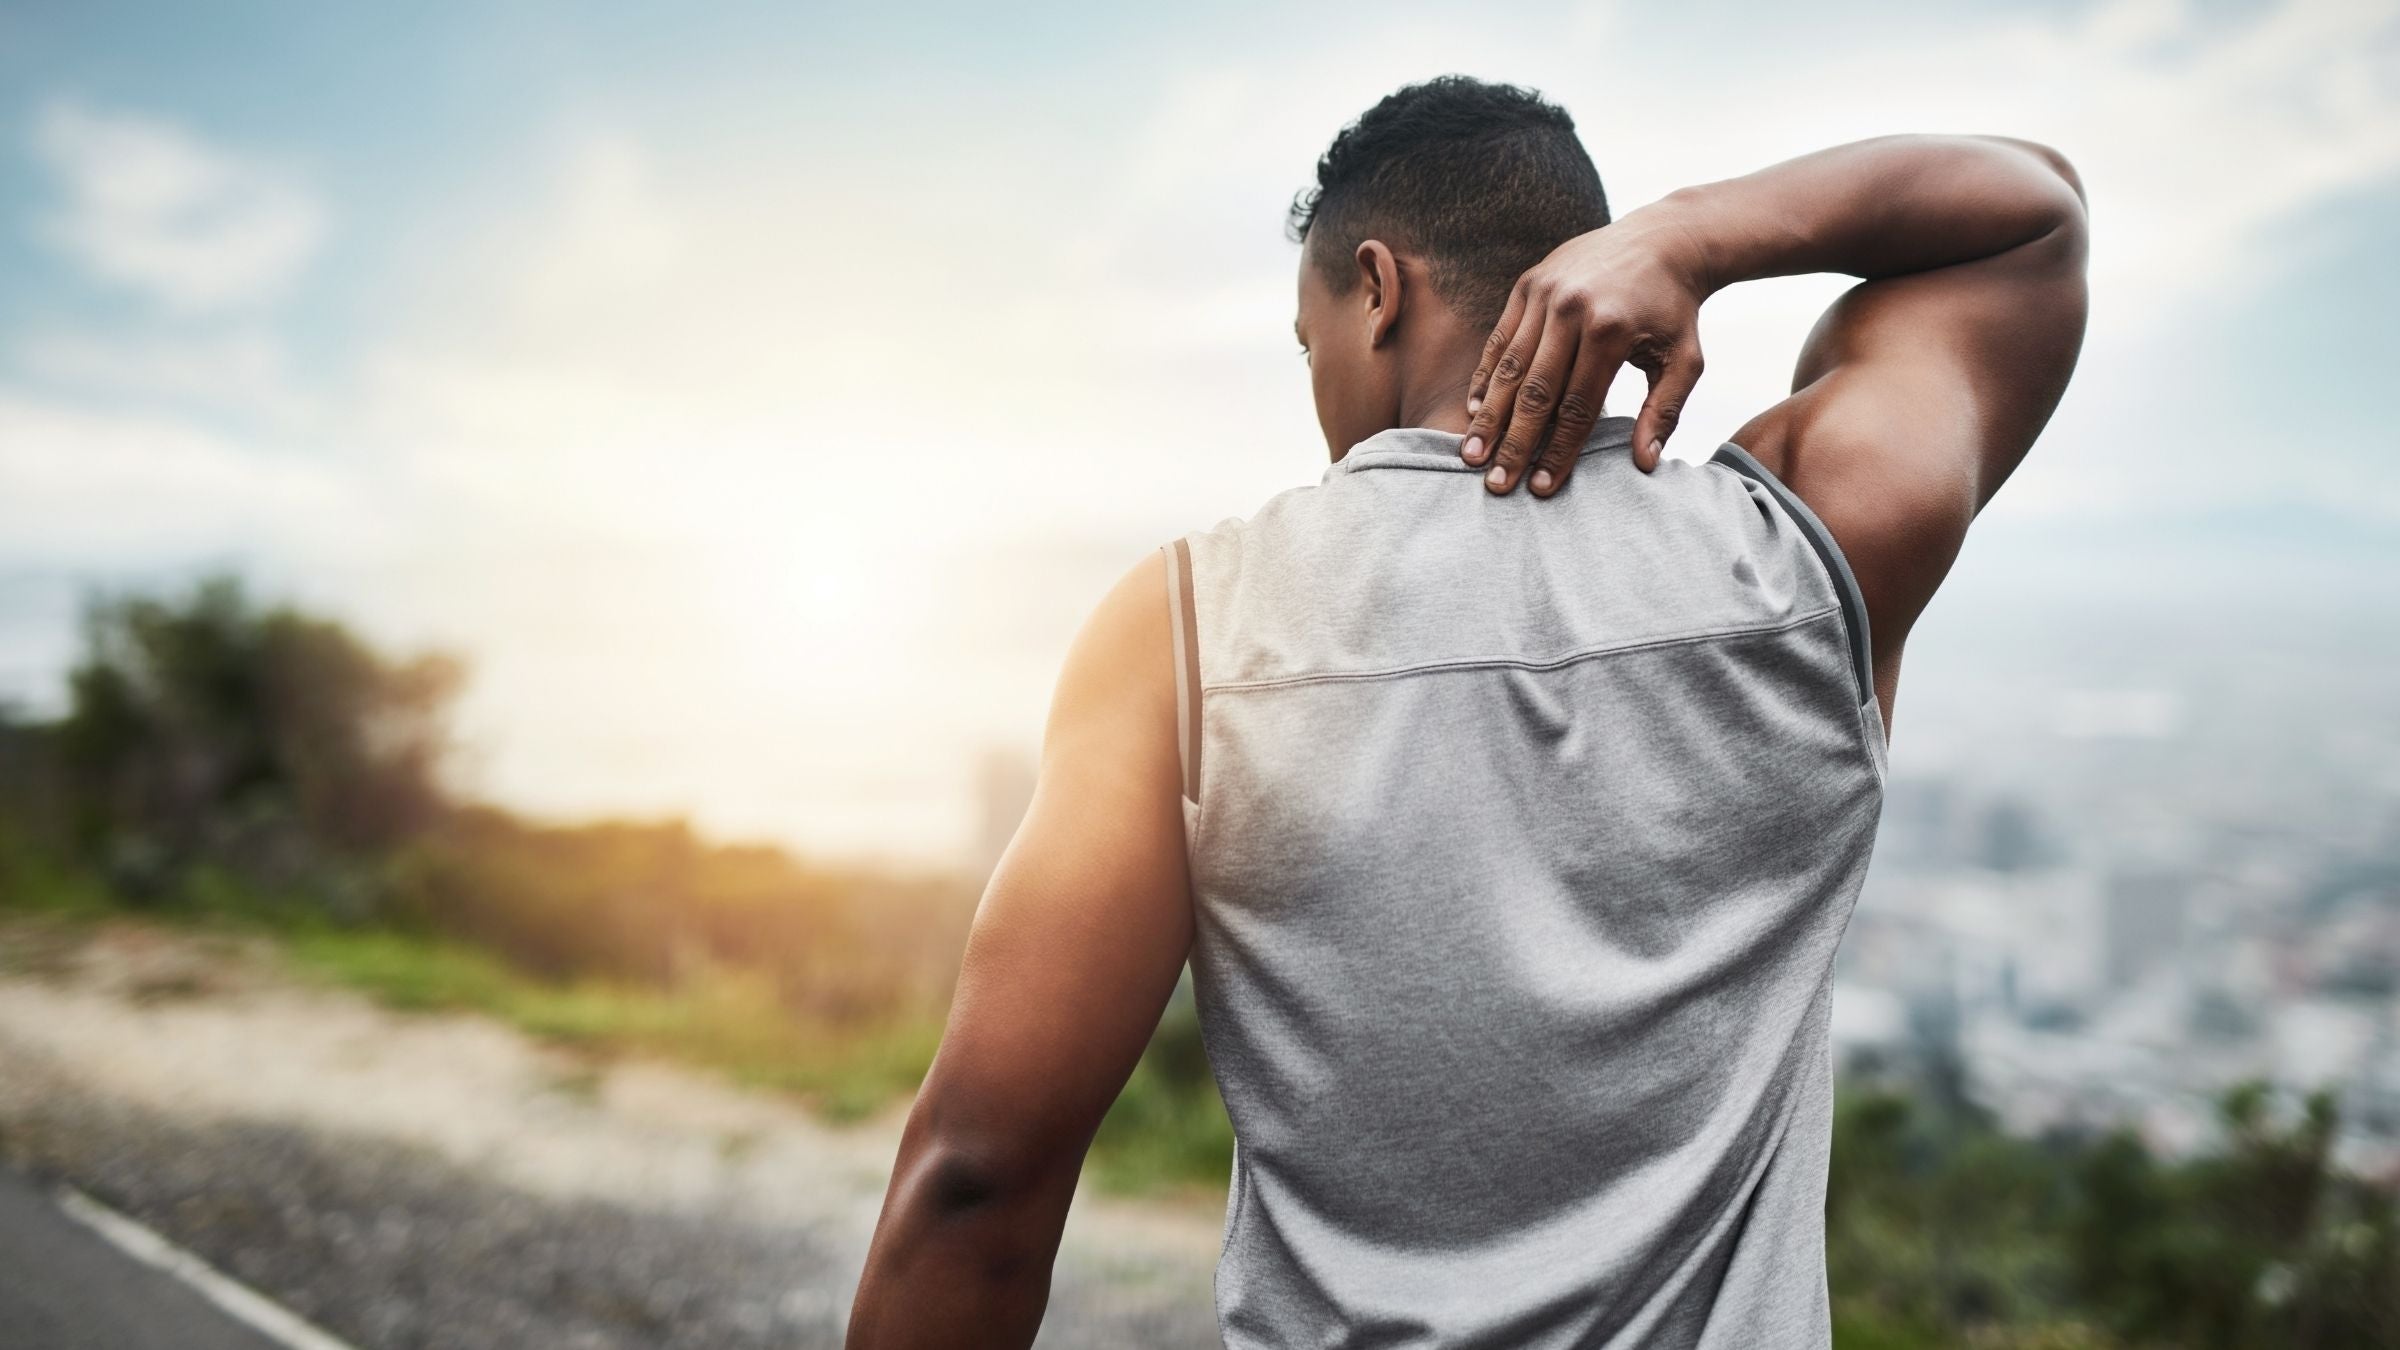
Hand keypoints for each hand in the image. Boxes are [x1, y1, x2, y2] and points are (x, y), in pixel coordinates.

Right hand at [1462, 207, 1711, 494]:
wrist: (1662, 240)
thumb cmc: (1674, 310)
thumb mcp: (1685, 360)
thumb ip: (1665, 411)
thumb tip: (1644, 462)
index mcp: (1610, 330)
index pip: (1578, 406)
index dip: (1558, 451)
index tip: (1542, 487)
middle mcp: (1572, 309)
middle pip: (1536, 391)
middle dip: (1514, 443)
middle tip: (1496, 484)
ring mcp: (1545, 293)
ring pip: (1510, 366)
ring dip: (1489, 416)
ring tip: (1472, 455)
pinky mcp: (1528, 284)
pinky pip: (1501, 338)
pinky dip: (1486, 375)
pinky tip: (1475, 409)